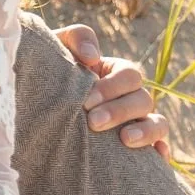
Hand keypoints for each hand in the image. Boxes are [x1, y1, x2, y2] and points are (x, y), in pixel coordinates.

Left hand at [56, 25, 170, 158]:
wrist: (34, 108)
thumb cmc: (48, 75)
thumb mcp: (58, 48)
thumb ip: (77, 38)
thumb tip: (93, 56)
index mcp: (115, 74)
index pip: (129, 76)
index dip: (112, 87)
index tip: (86, 101)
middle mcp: (129, 98)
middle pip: (143, 100)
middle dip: (120, 111)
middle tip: (94, 122)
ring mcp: (135, 123)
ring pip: (157, 124)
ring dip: (146, 131)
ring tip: (125, 140)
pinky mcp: (135, 148)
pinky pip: (158, 149)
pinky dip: (161, 152)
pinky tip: (157, 155)